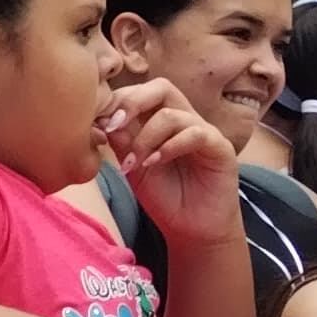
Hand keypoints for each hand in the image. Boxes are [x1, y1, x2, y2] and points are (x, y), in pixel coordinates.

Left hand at [100, 77, 239, 248]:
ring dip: (146, 137)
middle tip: (114, 126)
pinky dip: (169, 146)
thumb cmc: (163, 196)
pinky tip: (154, 163)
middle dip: (132, 102)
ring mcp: (203, 131)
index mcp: (160, 120)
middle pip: (161, 88)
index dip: (117, 101)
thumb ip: (121, 142)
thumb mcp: (133, 167)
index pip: (140, 92)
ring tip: (134, 163)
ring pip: (171, 114)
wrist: (191, 228)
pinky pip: (195, 133)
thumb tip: (104, 119)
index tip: (97, 123)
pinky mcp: (220, 147)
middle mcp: (184, 119)